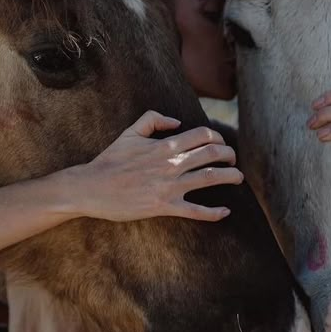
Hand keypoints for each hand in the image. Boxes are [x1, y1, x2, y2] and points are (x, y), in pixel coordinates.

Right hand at [72, 110, 242, 221]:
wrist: (92, 187)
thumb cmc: (110, 160)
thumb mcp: (130, 132)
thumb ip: (153, 119)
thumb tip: (176, 121)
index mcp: (165, 145)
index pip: (203, 135)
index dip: (218, 136)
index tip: (221, 143)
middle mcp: (172, 164)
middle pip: (213, 154)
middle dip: (229, 155)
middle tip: (233, 159)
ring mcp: (170, 186)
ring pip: (210, 178)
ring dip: (230, 177)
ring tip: (238, 178)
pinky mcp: (164, 207)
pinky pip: (195, 211)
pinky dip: (214, 213)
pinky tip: (225, 212)